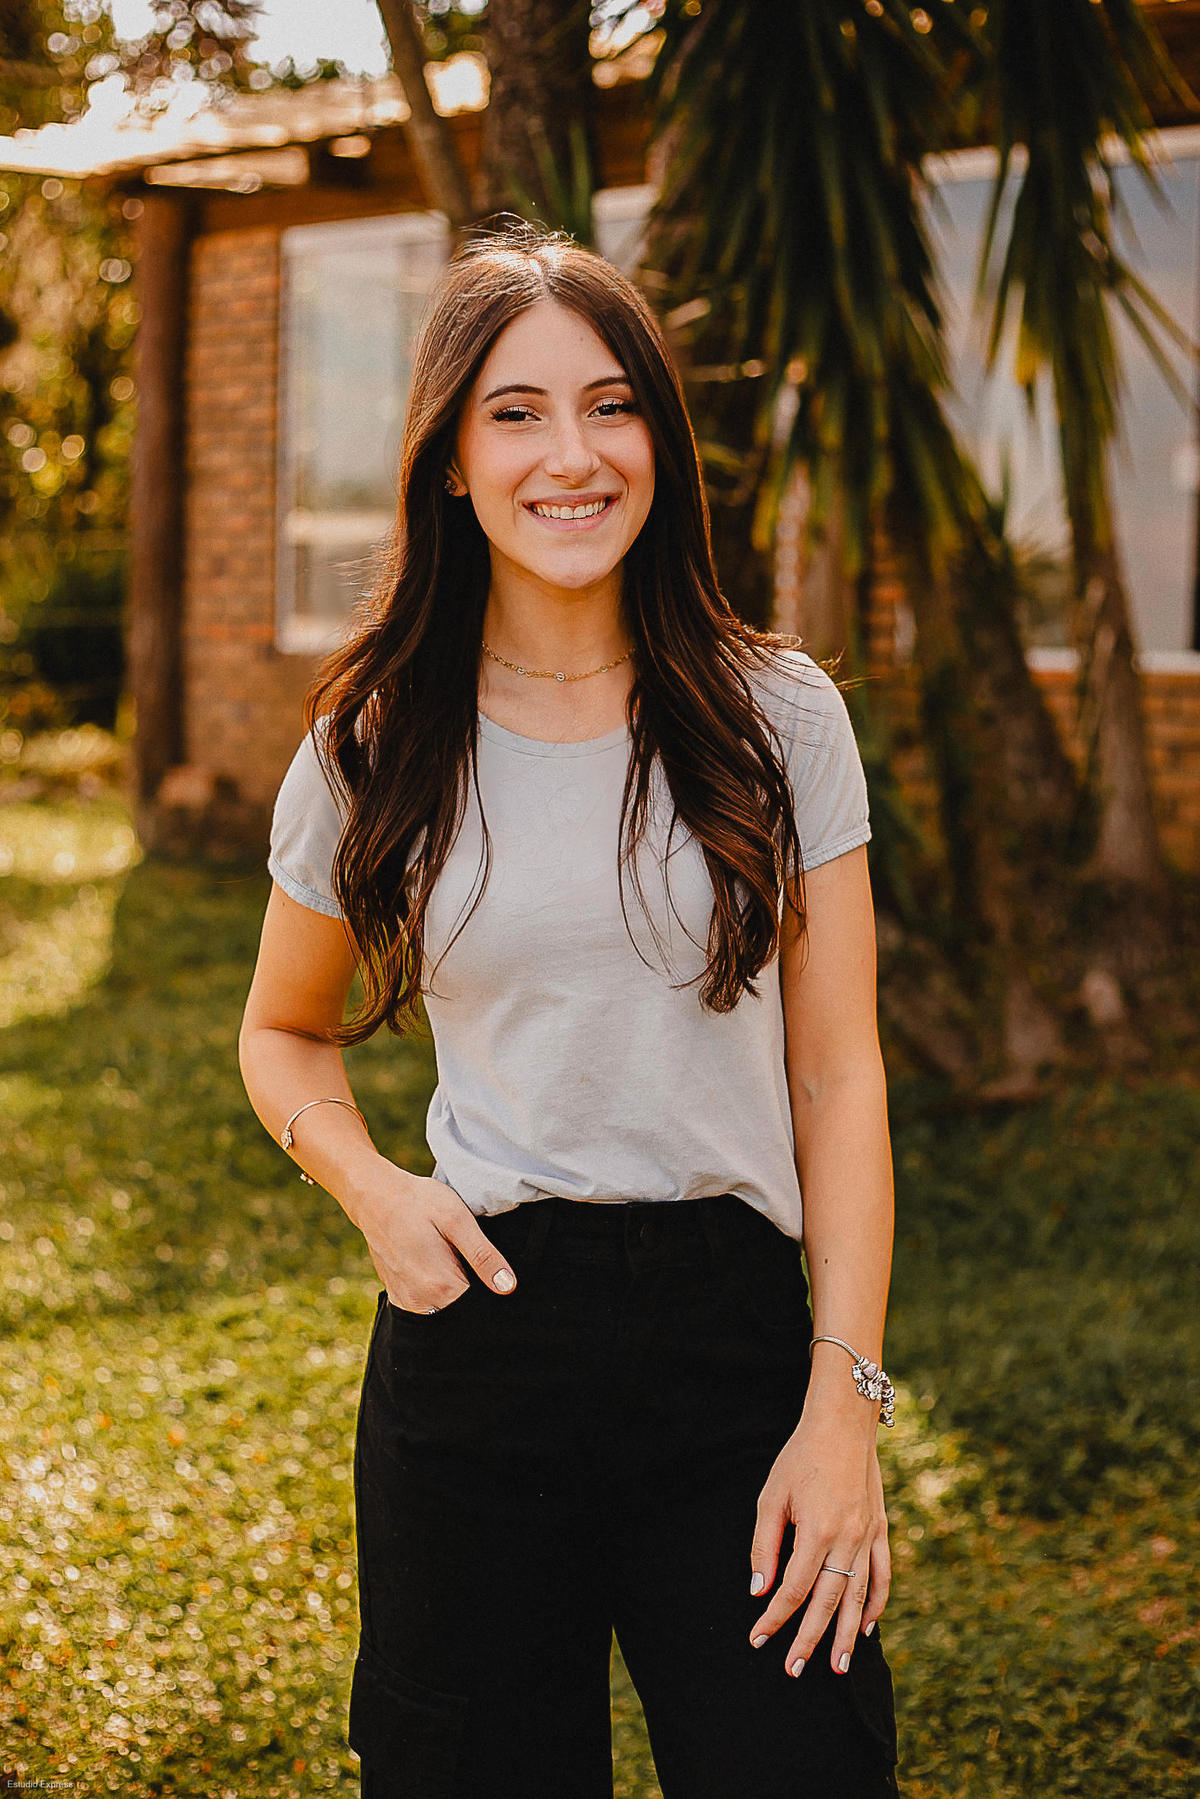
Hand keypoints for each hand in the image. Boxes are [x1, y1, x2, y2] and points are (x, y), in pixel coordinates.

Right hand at [357, 1168, 517, 1313]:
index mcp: (441, 1285)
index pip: (480, 1308)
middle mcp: (421, 1302)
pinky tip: (436, 1265)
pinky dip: (436, 1293)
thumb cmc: (418, 1202)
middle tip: (465, 1256)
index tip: (489, 1269)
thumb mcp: (457, 1219)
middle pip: (462, 1312)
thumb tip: (508, 1287)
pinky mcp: (397, 1295)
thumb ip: (483, 1255)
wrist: (374, 1196)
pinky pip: (426, 1307)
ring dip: (454, 1293)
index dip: (492, 1292)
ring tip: (450, 1258)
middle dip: (473, 1293)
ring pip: (444, 1311)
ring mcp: (406, 1301)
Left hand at [747, 1415, 890, 1676]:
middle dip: (809, 1640)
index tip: (757, 1639)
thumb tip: (759, 1591)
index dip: (774, 1618)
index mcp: (817, 1531)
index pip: (792, 1589)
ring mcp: (869, 1536)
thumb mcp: (771, 1496)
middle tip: (794, 1670)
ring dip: (848, 1635)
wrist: (843, 1424)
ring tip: (838, 1668)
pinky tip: (868, 1627)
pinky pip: (883, 1576)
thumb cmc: (800, 1457)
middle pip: (827, 1603)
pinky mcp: (880, 1530)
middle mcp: (847, 1539)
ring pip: (858, 1598)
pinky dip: (877, 1604)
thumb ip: (765, 1546)